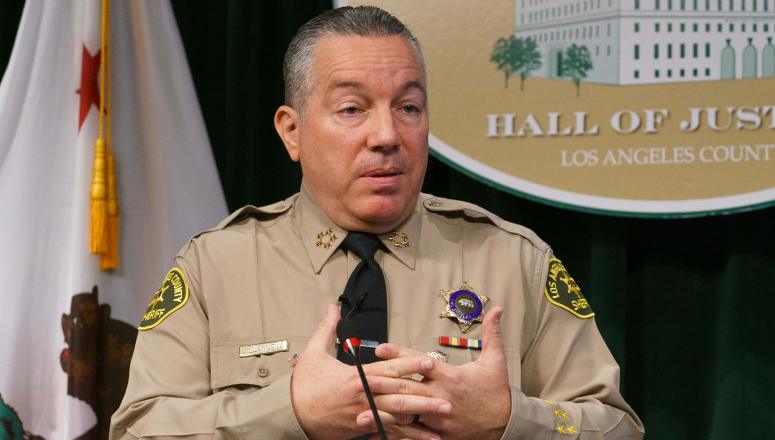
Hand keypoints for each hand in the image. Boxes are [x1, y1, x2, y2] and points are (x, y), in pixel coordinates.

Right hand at [291, 305, 450, 439]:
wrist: (289, 416)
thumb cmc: (301, 387)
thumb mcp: (313, 353)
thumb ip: (327, 329)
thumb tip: (332, 307)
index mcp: (356, 377)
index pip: (389, 368)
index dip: (410, 364)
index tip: (429, 362)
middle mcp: (364, 397)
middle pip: (400, 395)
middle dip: (425, 396)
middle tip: (448, 397)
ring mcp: (364, 416)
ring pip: (398, 417)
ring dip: (421, 419)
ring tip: (442, 420)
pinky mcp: (360, 430)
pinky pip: (387, 433)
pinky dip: (405, 436)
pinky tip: (421, 439)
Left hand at [359, 307, 511, 439]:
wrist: (508, 423)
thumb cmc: (497, 391)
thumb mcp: (496, 360)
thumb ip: (492, 333)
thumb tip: (496, 309)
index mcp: (451, 377)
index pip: (420, 362)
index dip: (399, 354)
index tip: (380, 347)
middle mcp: (441, 397)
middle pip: (407, 388)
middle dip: (382, 384)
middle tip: (361, 379)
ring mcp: (439, 418)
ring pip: (407, 414)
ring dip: (383, 412)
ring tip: (362, 411)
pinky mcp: (440, 435)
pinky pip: (414, 435)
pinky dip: (396, 434)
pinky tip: (378, 434)